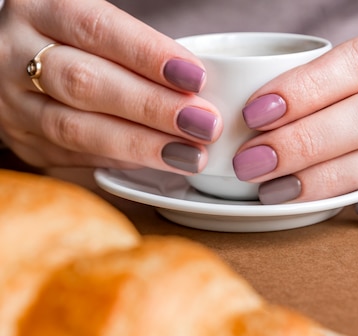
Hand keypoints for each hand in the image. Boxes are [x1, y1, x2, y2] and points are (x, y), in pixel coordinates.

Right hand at [0, 0, 221, 173]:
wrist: (19, 62)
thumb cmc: (80, 41)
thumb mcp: (103, 26)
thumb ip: (140, 49)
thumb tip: (200, 91)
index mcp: (41, 8)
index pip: (98, 29)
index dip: (149, 55)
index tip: (198, 78)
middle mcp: (16, 52)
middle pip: (86, 83)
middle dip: (153, 107)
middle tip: (204, 124)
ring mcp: (13, 101)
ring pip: (76, 129)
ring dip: (142, 145)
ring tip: (192, 155)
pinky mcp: (23, 139)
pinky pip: (74, 156)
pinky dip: (122, 160)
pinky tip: (160, 163)